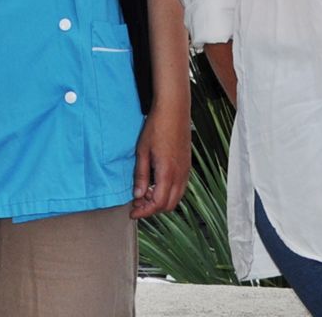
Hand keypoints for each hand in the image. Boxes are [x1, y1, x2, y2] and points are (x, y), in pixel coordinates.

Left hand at [130, 97, 189, 218]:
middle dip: (153, 208)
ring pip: (177, 197)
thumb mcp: (142, 151)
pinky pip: (181, 186)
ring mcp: (186, 169)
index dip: (144, 212)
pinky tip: (157, 182)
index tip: (133, 212)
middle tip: (138, 202)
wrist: (174, 109)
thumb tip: (138, 195)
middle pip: (169, 205)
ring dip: (162, 200)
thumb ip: (141, 176)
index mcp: (167, 172)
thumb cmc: (157, 126)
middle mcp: (180, 174)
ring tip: (147, 192)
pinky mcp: (187, 164)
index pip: (158, 203)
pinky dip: (169, 191)